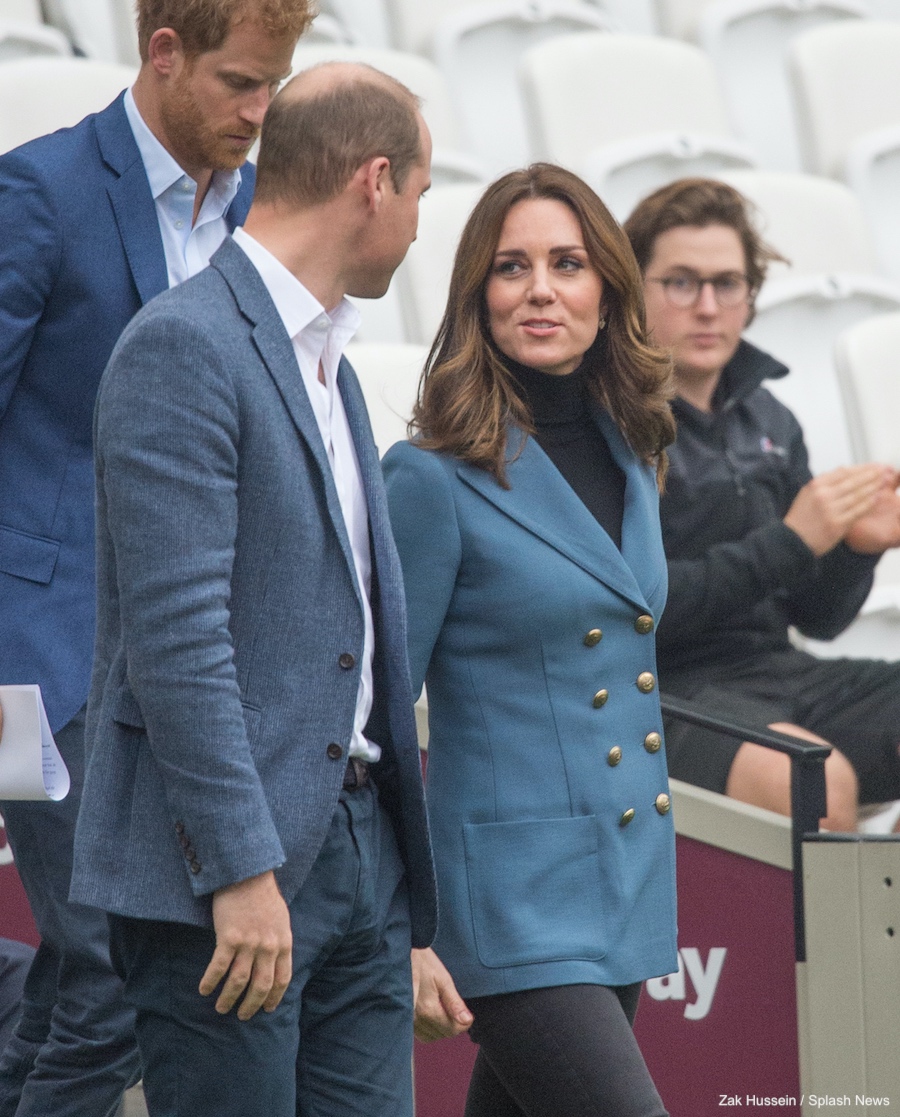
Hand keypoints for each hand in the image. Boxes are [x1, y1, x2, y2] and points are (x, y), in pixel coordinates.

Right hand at [199, 870, 291, 1020]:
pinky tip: (204, 989)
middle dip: (251, 1005)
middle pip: (261, 986)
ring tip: (221, 1008)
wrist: (247, 874)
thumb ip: (279, 941)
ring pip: (239, 982)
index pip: (282, 979)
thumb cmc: (263, 895)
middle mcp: (268, 947)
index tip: (267, 1009)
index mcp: (284, 942)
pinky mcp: (229, 938)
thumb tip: (275, 961)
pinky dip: (211, 981)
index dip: (274, 998)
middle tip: (242, 1016)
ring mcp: (249, 943)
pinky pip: (219, 967)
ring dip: (229, 999)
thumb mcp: (281, 919)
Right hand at [411, 947, 472, 1041]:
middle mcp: (416, 1020)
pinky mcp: (403, 1019)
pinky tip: (431, 1013)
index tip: (467, 1013)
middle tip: (454, 1007)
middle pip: (442, 1034)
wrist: (401, 954)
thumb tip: (467, 1021)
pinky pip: (419, 1033)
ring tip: (442, 1009)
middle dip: (452, 1025)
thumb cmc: (423, 963)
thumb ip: (454, 1003)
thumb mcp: (443, 979)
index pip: (452, 1030)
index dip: (463, 1023)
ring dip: (440, 1028)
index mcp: (428, 1010)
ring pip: (431, 1036)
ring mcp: (408, 1021)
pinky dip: (429, 1028)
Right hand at [783, 464, 892, 555]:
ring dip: (873, 488)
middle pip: (853, 482)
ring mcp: (831, 510)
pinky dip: (868, 504)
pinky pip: (857, 512)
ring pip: (857, 495)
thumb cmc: (800, 518)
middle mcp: (823, 495)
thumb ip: (825, 482)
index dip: (861, 468)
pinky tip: (876, 498)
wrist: (792, 541)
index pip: (843, 472)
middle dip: (871, 475)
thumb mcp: (807, 494)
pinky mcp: (837, 524)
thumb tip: (845, 470)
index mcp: (815, 485)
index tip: (872, 466)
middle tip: (883, 471)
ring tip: (883, 482)